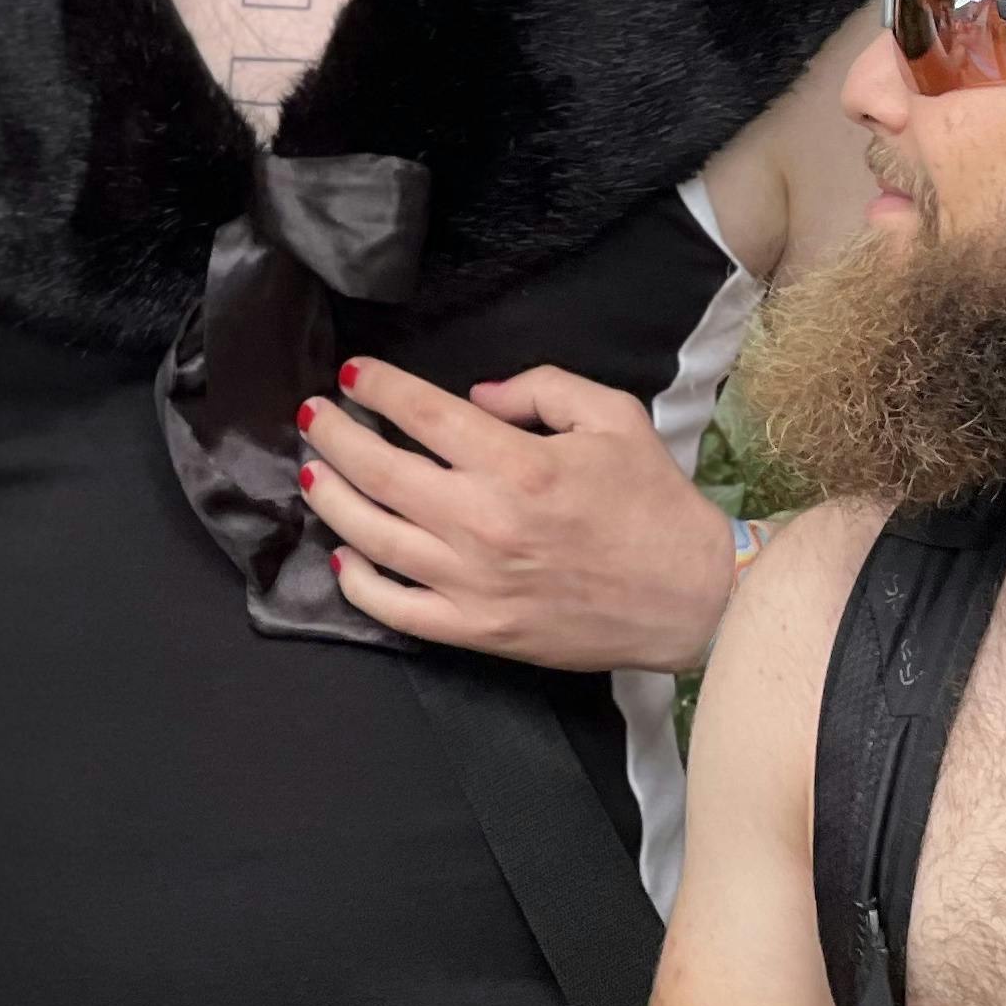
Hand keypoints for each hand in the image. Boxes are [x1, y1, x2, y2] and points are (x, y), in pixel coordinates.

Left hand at [300, 359, 738, 671]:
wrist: (692, 595)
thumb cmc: (653, 503)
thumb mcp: (612, 417)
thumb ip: (540, 389)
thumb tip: (474, 395)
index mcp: (518, 465)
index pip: (422, 413)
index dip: (377, 387)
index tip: (352, 375)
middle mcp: (484, 523)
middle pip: (378, 471)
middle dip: (334, 435)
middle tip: (314, 415)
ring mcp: (474, 583)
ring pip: (371, 536)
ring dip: (330, 498)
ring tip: (313, 471)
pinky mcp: (477, 630)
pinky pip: (395, 608)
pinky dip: (357, 581)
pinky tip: (343, 554)